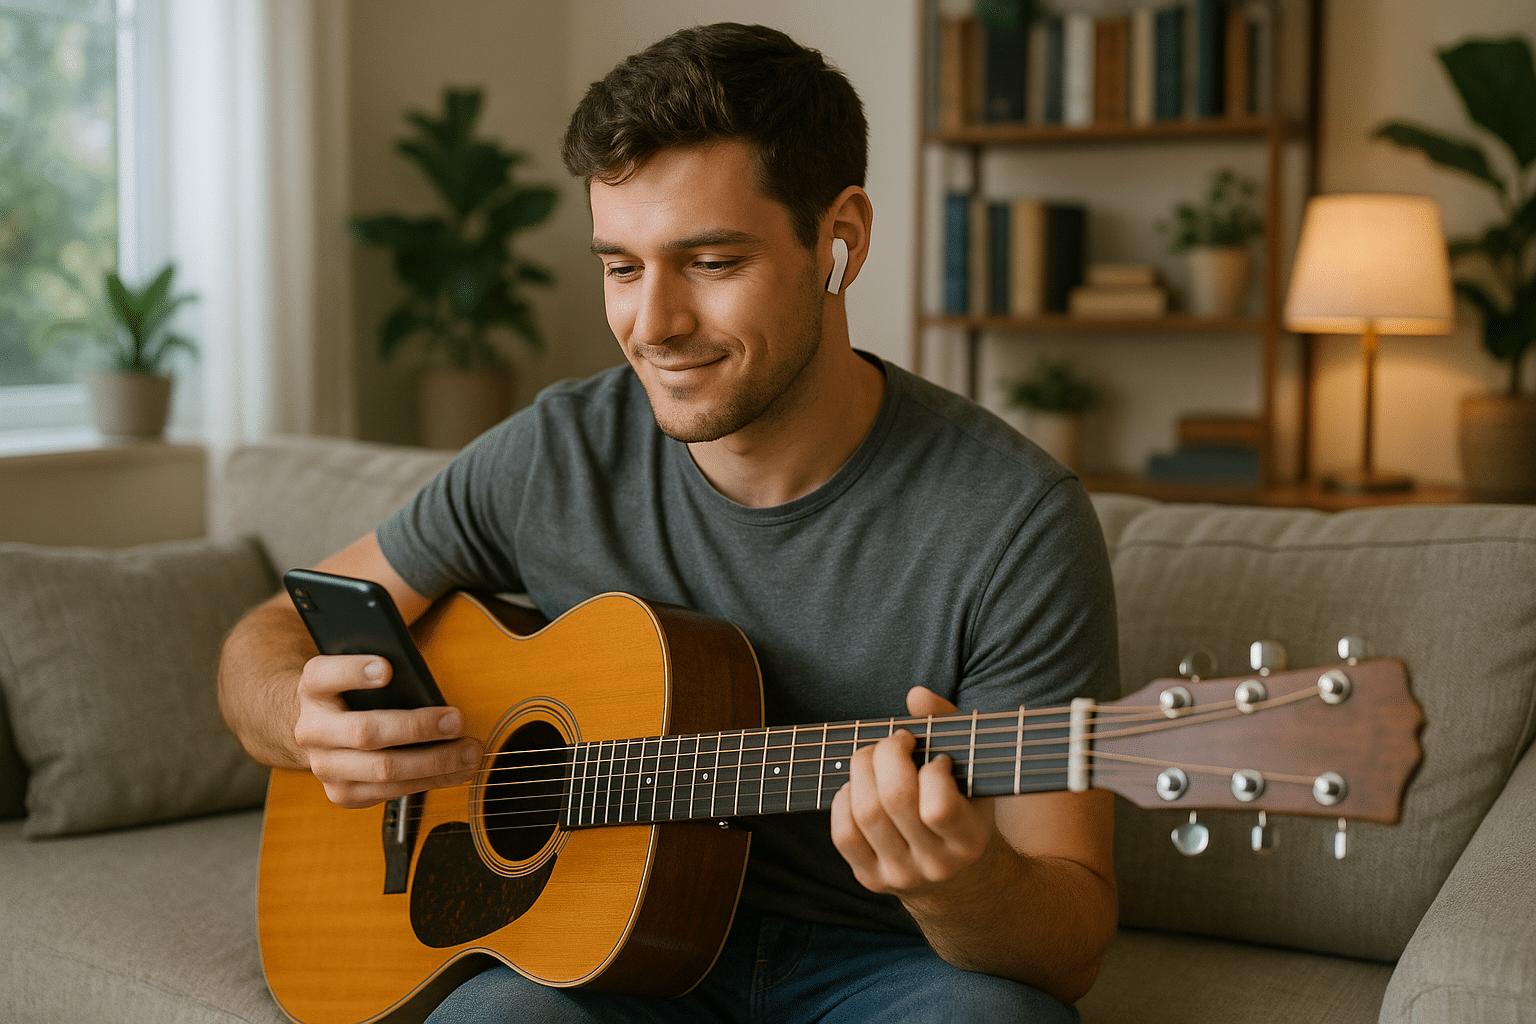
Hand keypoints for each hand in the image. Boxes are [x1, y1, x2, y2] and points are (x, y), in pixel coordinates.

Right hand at [292, 654, 481, 808]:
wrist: (304, 723)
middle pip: (366, 732)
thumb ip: (378, 655)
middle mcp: (311, 729)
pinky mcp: (339, 793)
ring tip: (471, 751)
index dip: (354, 670)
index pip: (324, 674)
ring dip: (434, 763)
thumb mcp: (354, 658)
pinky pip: (387, 794)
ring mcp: (323, 766)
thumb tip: (415, 662)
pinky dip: (428, 782)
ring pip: (382, 770)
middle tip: (457, 718)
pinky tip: (457, 770)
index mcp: (311, 684)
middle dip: (418, 726)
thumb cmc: (348, 684)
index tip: (388, 665)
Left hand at [830, 686, 1000, 898]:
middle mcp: (936, 864)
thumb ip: (949, 726)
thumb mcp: (974, 772)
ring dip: (862, 770)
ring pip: (865, 814)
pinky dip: (844, 799)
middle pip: (894, 801)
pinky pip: (843, 835)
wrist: (960, 880)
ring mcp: (901, 875)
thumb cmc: (966, 808)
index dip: (931, 771)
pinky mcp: (871, 879)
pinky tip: (859, 786)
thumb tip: (916, 694)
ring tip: (875, 757)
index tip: (938, 758)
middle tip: (896, 741)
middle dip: (887, 754)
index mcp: (969, 840)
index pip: (938, 808)